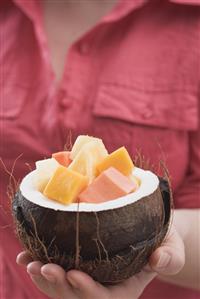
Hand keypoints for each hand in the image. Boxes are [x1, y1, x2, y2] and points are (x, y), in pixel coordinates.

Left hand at [16, 226, 184, 298]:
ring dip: (44, 278)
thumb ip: (169, 256)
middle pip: (77, 296)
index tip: (75, 274)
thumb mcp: (171, 247)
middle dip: (59, 286)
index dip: (88, 290)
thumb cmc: (162, 242)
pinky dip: (40, 267)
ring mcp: (89, 278)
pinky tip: (27, 257)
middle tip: (43, 267)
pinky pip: (57, 274)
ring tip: (30, 262)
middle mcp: (103, 287)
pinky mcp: (78, 266)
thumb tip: (157, 260)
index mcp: (124, 288)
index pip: (105, 298)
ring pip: (62, 289)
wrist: (150, 236)